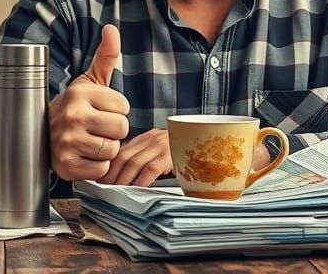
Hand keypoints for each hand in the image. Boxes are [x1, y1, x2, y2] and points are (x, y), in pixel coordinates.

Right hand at [48, 24, 128, 180]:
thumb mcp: (89, 81)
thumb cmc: (73, 107)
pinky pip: (101, 169)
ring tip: (91, 141)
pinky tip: (85, 156)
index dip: (117, 110)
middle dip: (114, 131)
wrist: (39, 135)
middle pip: (121, 128)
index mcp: (80, 93)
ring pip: (112, 149)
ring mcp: (67, 142)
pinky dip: (97, 167)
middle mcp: (71, 116)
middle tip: (98, 128)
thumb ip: (105, 56)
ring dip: (106, 149)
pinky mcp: (66, 166)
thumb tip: (111, 28)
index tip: (101, 110)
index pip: (124, 106)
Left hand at [99, 130, 274, 186]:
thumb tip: (129, 177)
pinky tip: (132, 189)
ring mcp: (165, 143)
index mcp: (151, 136)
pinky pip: (150, 167)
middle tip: (101, 189)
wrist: (227, 144)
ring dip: (120, 178)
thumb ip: (153, 160)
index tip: (100, 179)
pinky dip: (138, 179)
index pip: (124, 149)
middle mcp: (155, 137)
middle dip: (110, 173)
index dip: (110, 164)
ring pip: (133, 161)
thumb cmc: (196, 154)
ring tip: (111, 191)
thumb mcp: (171, 153)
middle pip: (124, 155)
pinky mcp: (174, 153)